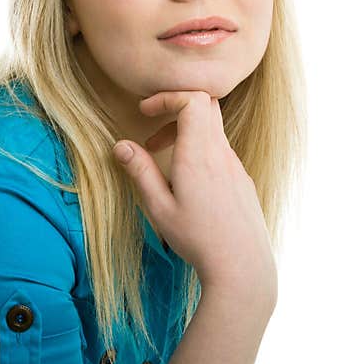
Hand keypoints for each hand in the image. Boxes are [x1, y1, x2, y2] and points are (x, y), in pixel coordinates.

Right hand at [112, 91, 275, 304]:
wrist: (243, 266)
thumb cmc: (198, 239)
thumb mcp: (159, 208)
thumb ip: (140, 172)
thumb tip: (120, 145)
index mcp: (199, 154)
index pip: (193, 99)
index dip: (168, 97)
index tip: (145, 112)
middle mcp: (222, 154)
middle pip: (206, 106)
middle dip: (176, 109)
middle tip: (153, 136)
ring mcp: (236, 166)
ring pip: (213, 130)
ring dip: (186, 134)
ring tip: (164, 161)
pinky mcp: (243, 181)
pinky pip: (221, 151)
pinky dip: (201, 151)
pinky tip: (188, 183)